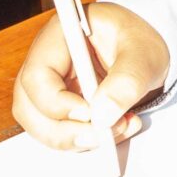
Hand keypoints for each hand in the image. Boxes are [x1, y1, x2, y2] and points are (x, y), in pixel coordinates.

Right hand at [12, 2, 168, 152]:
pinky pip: (61, 134)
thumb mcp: (143, 55)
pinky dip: (86, 140)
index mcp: (60, 36)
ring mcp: (49, 87)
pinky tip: (116, 128)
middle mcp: (46, 62)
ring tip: (120, 128)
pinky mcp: (59, 108)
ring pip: (42, 127)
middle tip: (104, 134)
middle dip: (65, 131)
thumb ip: (127, 80)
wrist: (145, 54)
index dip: (56, 102)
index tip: (90, 114)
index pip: (37, 75)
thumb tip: (103, 116)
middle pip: (31, 107)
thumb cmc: (140, 43)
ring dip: (78, 139)